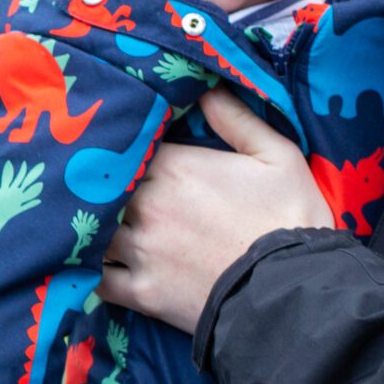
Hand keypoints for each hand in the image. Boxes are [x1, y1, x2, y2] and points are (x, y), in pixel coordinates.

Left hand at [102, 90, 329, 332]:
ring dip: (91, 226)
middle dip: (102, 187)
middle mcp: (147, 206)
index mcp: (174, 167)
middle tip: (99, 187)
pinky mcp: (141, 294)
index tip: (124, 151)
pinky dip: (89, 273)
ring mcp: (140, 251)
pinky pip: (97, 280)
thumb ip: (236, 118)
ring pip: (92, 231)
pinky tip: (88, 267)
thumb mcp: (277, 155)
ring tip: (90, 224)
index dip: (124, 149)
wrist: (294, 292)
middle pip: (102, 188)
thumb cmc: (290, 219)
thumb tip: (207, 89)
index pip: (127, 147)